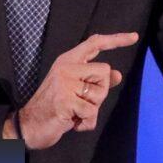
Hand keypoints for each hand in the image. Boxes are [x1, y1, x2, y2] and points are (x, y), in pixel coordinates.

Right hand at [13, 32, 137, 149]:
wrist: (29, 126)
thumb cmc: (54, 108)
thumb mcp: (75, 91)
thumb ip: (95, 82)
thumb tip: (118, 75)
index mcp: (68, 61)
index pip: (95, 43)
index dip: (116, 39)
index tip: (134, 37)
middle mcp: (66, 67)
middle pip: (105, 72)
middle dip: (100, 92)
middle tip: (81, 103)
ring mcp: (64, 83)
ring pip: (100, 93)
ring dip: (92, 110)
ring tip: (74, 112)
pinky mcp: (65, 100)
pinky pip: (91, 112)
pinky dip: (86, 123)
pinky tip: (72, 122)